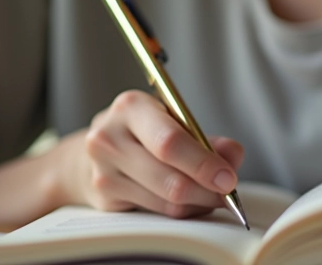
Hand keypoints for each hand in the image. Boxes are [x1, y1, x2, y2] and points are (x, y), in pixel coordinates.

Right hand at [50, 90, 244, 218]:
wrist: (88, 153)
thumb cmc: (141, 133)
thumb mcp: (170, 120)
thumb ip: (203, 137)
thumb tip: (233, 155)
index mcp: (131, 107)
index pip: (170, 141)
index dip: (203, 163)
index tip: (229, 178)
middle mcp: (109, 138)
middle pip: (169, 178)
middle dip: (207, 190)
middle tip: (229, 195)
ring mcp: (103, 171)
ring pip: (166, 201)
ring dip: (198, 203)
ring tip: (212, 196)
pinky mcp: (104, 199)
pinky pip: (157, 213)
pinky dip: (182, 210)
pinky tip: (190, 202)